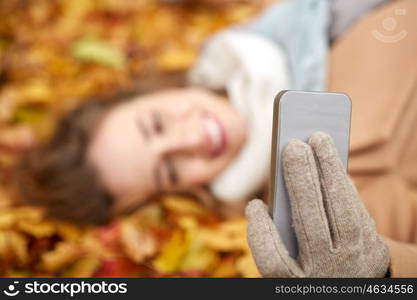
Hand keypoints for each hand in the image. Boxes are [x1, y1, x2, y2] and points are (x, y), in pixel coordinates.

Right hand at [246, 132, 388, 276]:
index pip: (273, 262)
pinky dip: (343, 183)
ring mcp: (355, 263)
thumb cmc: (304, 268)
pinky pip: (358, 212)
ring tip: (318, 138)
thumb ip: (271, 238)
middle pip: (311, 227)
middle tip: (294, 146)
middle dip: (302, 183)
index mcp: (295, 283)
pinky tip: (331, 161)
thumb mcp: (285, 264)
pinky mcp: (374, 249)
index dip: (261, 232)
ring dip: (330, 172)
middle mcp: (326, 275)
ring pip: (342, 214)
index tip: (255, 205)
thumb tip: (268, 198)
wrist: (348, 287)